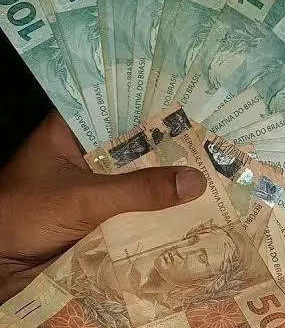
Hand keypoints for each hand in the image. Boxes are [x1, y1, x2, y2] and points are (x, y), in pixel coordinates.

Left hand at [0, 112, 205, 301]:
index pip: (122, 110)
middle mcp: (84, 155)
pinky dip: (152, 213)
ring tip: (214, 178)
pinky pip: (130, 210)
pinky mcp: (95, 217)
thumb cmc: (24, 216)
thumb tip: (196, 181)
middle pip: (134, 149)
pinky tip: (188, 211)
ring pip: (134, 181)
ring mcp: (90, 187)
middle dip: (169, 153)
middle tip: (217, 149)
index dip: (158, 112)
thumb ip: (138, 191)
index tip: (199, 113)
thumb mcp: (84, 198)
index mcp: (72, 132)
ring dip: (163, 185)